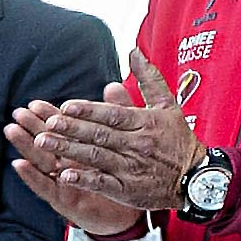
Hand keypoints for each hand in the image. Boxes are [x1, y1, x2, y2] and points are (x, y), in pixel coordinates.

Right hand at [2, 100, 147, 240]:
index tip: (36, 103)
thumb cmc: (120, 180)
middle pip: (47, 142)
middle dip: (31, 126)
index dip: (49, 115)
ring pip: (41, 161)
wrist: (126, 216)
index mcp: (79, 150)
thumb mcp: (120, 144)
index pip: (63, 129)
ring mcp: (62, 183)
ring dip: (25, 146)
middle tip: (17, 112)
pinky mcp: (63, 200)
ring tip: (12, 131)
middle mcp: (67, 166)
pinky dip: (32, 176)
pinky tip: (19, 164)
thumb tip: (114, 86)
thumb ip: (117, 115)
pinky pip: (46, 187)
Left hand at [15, 66, 204, 217]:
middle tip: (47, 122)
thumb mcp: (168, 106)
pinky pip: (103, 183)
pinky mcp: (128, 190)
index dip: (89, 111)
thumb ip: (149, 79)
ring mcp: (132, 169)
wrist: (197, 179)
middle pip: (100, 135)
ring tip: (43, 142)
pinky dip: (84, 179)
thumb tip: (134, 51)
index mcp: (145, 123)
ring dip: (68, 149)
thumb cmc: (178, 139)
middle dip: (72, 128)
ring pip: (96, 156)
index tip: (66, 106)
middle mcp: (138, 145)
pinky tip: (63, 174)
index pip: (113, 115)